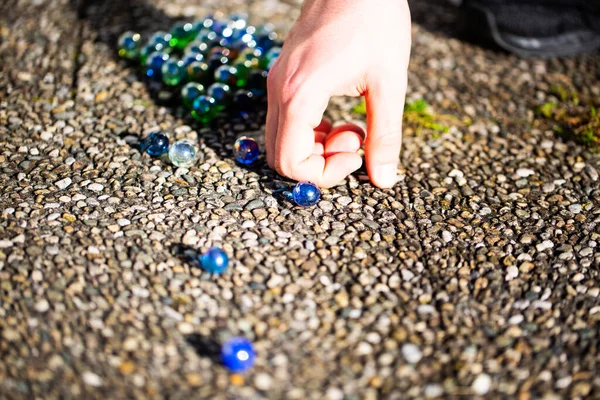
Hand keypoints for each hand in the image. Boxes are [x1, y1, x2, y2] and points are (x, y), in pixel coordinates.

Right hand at [266, 0, 410, 187]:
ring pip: (283, 140)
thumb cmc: (374, 20)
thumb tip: (383, 179)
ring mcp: (278, 83)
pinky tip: (340, 118)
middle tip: (355, 141)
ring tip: (353, 128)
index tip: (355, 154)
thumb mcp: (388, 82)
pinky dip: (312, 133)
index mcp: (300, 94)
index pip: (290, 162)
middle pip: (280, 156)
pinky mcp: (285, 79)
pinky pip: (288, 122)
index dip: (324, 173)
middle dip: (320, 163)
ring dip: (317, 148)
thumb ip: (385, 135)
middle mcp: (279, 91)